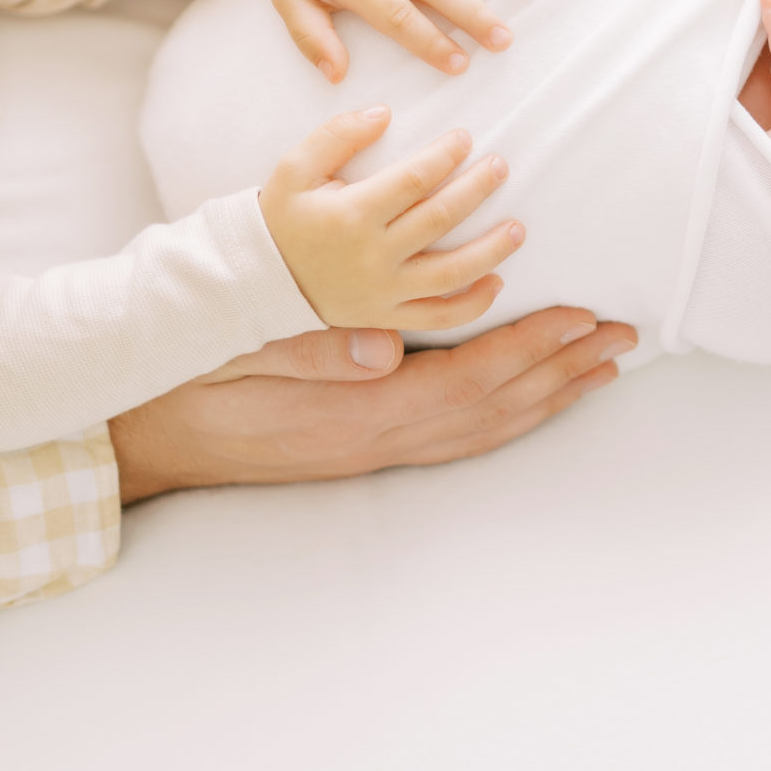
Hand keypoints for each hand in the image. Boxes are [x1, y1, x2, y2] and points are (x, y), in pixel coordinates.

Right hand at [108, 309, 636, 501]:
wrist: (145, 443)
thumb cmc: (190, 385)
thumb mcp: (239, 355)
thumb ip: (307, 350)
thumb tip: (380, 347)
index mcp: (358, 412)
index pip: (469, 379)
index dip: (531, 348)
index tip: (583, 317)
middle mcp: (380, 440)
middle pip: (496, 408)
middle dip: (565, 370)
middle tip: (625, 339)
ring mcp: (376, 453)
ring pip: (486, 428)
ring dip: (549, 396)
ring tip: (602, 367)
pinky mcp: (367, 453)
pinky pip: (459, 439)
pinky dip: (507, 417)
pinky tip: (531, 401)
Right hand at [260, 107, 521, 329]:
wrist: (255, 280)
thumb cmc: (281, 217)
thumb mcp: (294, 168)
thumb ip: (336, 135)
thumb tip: (383, 112)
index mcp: (350, 215)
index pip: (412, 181)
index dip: (444, 157)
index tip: (466, 139)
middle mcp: (371, 256)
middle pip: (439, 219)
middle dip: (476, 189)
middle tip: (501, 166)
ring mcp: (383, 291)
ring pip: (450, 273)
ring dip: (490, 250)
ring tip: (518, 228)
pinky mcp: (386, 316)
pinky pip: (437, 317)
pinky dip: (471, 305)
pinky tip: (496, 282)